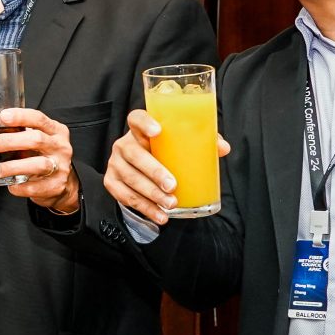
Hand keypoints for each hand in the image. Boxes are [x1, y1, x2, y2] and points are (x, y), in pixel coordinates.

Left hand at [0, 106, 78, 214]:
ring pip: (38, 165)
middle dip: (10, 141)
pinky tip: (11, 184)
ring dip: (13, 167)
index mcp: (55, 131)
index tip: (3, 117)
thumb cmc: (43, 155)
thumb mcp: (34, 138)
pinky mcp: (56, 186)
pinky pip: (36, 187)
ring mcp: (60, 167)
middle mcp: (60, 147)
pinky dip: (21, 187)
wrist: (61, 182)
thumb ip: (15, 130)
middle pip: (37, 139)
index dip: (20, 116)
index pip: (38, 118)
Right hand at [102, 110, 230, 226]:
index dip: (145, 123)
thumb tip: (223, 148)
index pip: (136, 119)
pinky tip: (160, 215)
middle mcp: (124, 145)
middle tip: (172, 186)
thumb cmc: (163, 153)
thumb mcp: (180, 145)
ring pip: (130, 179)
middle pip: (134, 154)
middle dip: (154, 171)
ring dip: (151, 194)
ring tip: (171, 204)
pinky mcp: (112, 182)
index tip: (158, 132)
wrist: (140, 169)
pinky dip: (144, 208)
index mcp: (139, 131)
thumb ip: (201, 142)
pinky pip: (125, 197)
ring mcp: (116, 164)